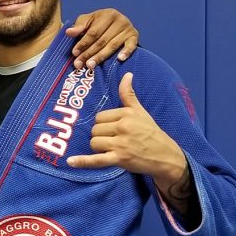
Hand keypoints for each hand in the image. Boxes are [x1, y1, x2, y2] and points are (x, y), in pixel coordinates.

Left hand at [65, 9, 138, 68]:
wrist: (116, 22)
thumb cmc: (99, 23)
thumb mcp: (88, 21)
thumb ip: (78, 26)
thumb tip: (68, 32)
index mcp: (107, 14)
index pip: (94, 32)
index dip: (83, 43)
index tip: (74, 53)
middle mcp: (120, 20)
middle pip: (102, 40)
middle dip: (89, 53)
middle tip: (79, 64)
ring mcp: (128, 29)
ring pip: (113, 46)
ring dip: (101, 57)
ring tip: (90, 65)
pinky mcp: (135, 36)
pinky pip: (131, 45)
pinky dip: (126, 52)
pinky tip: (120, 59)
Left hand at [66, 73, 185, 187]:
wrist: (165, 155)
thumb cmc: (150, 132)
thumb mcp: (140, 111)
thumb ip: (129, 94)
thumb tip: (127, 74)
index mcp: (126, 114)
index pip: (100, 117)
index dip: (104, 124)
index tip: (116, 129)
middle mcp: (123, 127)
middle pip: (95, 130)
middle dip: (101, 136)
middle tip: (116, 140)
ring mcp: (121, 144)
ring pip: (94, 143)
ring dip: (99, 148)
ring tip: (112, 149)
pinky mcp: (119, 159)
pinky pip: (96, 160)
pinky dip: (83, 161)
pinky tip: (70, 161)